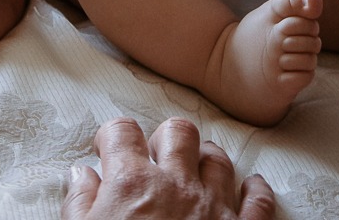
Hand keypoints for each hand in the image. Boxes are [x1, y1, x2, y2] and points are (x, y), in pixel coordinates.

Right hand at [61, 117, 274, 218]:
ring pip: (217, 158)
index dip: (112, 136)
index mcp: (132, 184)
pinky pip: (258, 201)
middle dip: (165, 139)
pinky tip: (250, 188)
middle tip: (155, 157)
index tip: (108, 148)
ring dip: (205, 160)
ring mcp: (213, 207)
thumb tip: (81, 176)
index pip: (122, 132)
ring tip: (195, 169)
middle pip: (177, 132)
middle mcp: (176, 185)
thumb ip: (80, 204)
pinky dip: (255, 191)